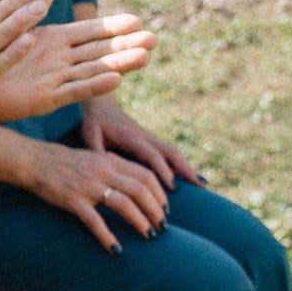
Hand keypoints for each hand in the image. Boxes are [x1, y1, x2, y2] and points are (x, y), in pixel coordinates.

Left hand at [0, 10, 151, 120]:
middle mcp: (58, 61)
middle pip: (99, 51)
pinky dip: (93, 85)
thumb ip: (29, 5)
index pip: (89, 32)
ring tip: (144, 56)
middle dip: (125, 45)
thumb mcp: (10, 25)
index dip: (112, 27)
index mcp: (52, 41)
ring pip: (92, 70)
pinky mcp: (43, 99)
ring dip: (118, 64)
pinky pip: (72, 91)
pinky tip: (115, 79)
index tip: (137, 20)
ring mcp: (53, 80)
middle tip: (154, 39)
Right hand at [20, 138, 169, 251]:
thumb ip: (114, 169)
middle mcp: (103, 171)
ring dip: (140, 221)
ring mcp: (88, 186)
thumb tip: (135, 186)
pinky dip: (107, 237)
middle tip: (163, 226)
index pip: (146, 175)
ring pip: (123, 204)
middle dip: (156, 210)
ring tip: (149, 234)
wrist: (33, 160)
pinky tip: (115, 249)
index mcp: (110, 160)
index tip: (165, 208)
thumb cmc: (63, 162)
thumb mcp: (94, 158)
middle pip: (140, 190)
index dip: (160, 193)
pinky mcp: (73, 200)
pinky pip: (95, 221)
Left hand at [79, 91, 200, 186]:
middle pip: (171, 151)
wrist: (102, 103)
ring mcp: (150, 138)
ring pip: (174, 151)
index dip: (162, 169)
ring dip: (187, 166)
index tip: (172, 185)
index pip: (151, 154)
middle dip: (185, 168)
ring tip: (201, 184)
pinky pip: (170, 152)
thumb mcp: (89, 135)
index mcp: (131, 137)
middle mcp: (145, 137)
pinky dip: (182, 164)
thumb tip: (104, 173)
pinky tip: (190, 177)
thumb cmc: (94, 121)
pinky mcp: (151, 141)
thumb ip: (96, 152)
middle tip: (198, 187)